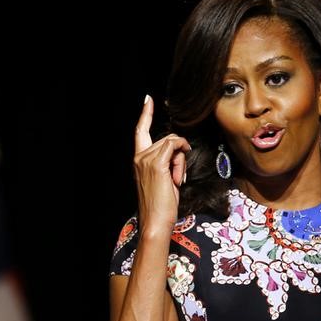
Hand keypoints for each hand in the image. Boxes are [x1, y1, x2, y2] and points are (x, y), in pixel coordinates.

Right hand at [134, 95, 190, 237]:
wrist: (155, 221)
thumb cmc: (161, 205)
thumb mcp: (163, 179)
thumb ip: (166, 162)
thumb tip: (179, 150)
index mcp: (138, 159)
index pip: (140, 131)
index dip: (145, 114)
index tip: (147, 99)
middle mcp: (140, 157)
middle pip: (167, 139)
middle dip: (179, 155)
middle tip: (177, 178)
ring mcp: (147, 159)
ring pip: (173, 143)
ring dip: (181, 161)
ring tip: (176, 181)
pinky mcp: (157, 164)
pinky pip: (175, 146)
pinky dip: (182, 156)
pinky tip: (178, 176)